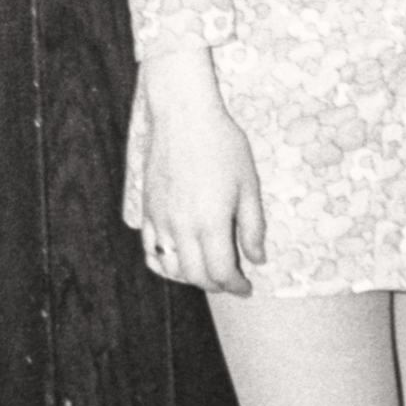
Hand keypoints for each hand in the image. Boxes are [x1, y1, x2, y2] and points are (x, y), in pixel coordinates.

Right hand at [137, 44, 266, 291]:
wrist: (184, 117)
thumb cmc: (223, 146)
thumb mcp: (248, 185)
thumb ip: (252, 227)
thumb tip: (257, 259)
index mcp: (211, 223)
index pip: (221, 272)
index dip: (236, 286)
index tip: (247, 287)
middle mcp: (182, 227)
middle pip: (196, 276)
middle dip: (216, 285)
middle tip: (231, 282)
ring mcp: (160, 220)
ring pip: (171, 268)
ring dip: (190, 278)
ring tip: (207, 272)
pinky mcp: (147, 210)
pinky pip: (150, 250)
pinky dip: (164, 264)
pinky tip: (177, 262)